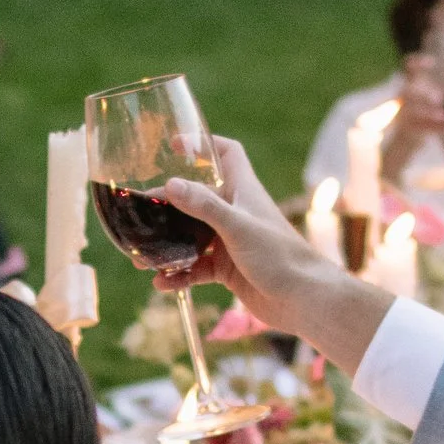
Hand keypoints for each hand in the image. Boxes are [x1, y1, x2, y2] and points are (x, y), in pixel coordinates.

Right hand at [157, 139, 387, 370]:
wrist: (302, 299)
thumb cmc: (278, 256)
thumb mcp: (237, 227)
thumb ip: (204, 206)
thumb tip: (170, 184)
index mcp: (244, 190)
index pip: (227, 153)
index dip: (204, 144)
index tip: (176, 145)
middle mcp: (235, 212)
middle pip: (197, 198)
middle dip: (168, 204)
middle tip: (141, 212)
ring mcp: (230, 241)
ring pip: (191, 236)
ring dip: (168, 244)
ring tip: (142, 257)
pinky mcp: (228, 268)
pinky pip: (196, 267)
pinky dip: (179, 274)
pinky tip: (162, 283)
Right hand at [381, 58, 443, 180]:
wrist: (406, 137)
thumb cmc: (425, 113)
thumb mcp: (433, 101)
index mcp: (413, 84)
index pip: (410, 68)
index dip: (417, 63)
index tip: (433, 62)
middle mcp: (404, 97)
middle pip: (409, 92)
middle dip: (425, 95)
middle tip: (440, 99)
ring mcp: (403, 114)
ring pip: (413, 112)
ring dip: (430, 113)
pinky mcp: (407, 129)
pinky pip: (420, 128)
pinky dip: (436, 128)